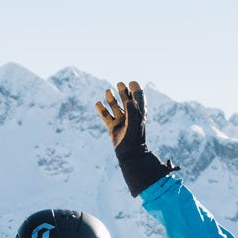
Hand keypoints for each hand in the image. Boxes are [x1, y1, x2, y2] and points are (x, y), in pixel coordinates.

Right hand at [94, 81, 174, 197]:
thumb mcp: (135, 122)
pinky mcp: (113, 128)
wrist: (129, 154)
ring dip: (112, 99)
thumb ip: (133, 110)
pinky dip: (101, 110)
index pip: (138, 97)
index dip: (135, 89)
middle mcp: (130, 116)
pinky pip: (106, 117)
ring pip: (115, 107)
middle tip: (120, 85)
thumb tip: (129, 100)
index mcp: (139, 113)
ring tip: (108, 91)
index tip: (131, 83)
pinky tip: (98, 103)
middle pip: (126, 100)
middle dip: (123, 91)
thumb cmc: (134, 138)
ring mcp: (121, 122)